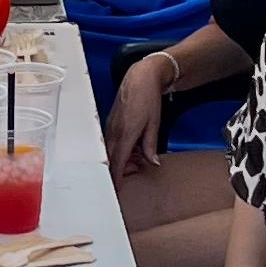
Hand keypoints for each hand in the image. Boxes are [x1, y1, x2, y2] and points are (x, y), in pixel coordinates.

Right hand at [105, 55, 169, 174]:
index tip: (117, 189)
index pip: (118, 162)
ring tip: (138, 157)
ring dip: (122, 158)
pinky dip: (121, 149)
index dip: (117, 177)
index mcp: (126, 133)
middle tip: (136, 170)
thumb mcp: (155, 124)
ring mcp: (111, 126)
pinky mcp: (111, 122)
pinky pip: (112, 141)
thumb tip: (152, 162)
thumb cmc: (148, 98)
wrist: (140, 78)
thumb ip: (151, 146)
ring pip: (111, 151)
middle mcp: (114, 131)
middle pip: (112, 159)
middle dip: (121, 170)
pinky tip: (133, 147)